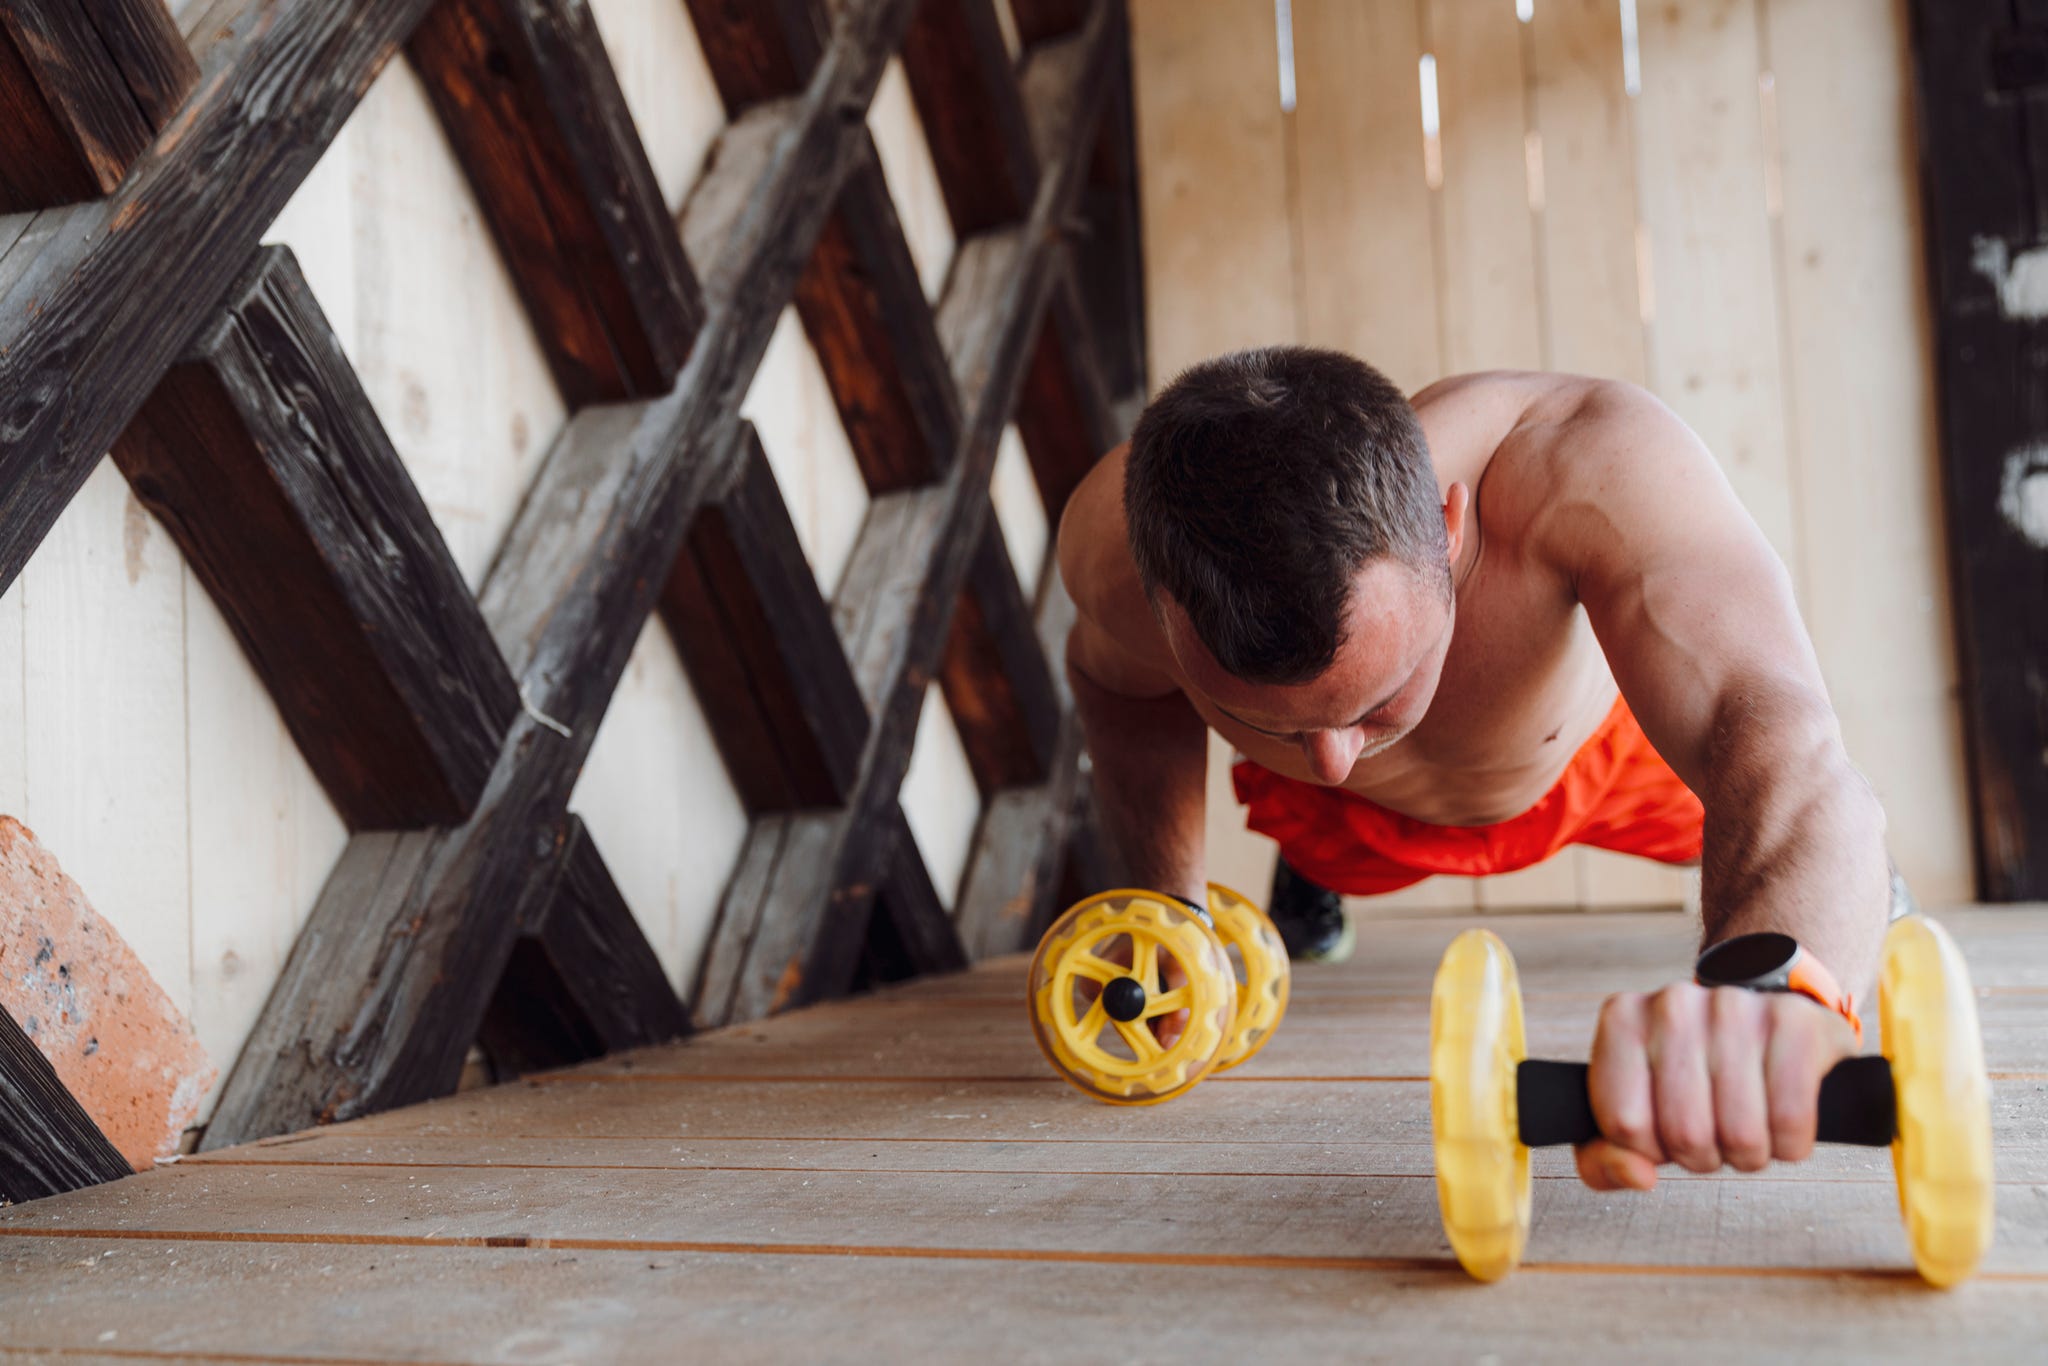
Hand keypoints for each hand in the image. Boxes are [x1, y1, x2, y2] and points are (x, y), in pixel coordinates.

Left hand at [1577, 982, 1858, 1190]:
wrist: (1763, 1027)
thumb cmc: (1690, 1078)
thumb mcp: (1633, 1113)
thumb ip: (1606, 1158)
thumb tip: (1640, 1177)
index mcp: (1622, 1021)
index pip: (1625, 1126)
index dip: (1652, 1151)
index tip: (1665, 1133)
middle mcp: (1673, 1005)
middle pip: (1686, 1134)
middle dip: (1703, 1157)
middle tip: (1713, 1134)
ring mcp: (1733, 1007)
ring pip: (1741, 1134)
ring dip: (1749, 1154)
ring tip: (1746, 1127)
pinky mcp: (1792, 1020)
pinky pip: (1791, 1120)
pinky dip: (1789, 1143)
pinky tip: (1780, 1122)